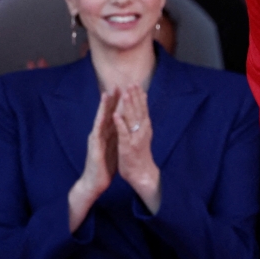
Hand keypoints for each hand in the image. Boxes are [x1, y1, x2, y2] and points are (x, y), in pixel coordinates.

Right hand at [68, 90, 118, 232]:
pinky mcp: (94, 148)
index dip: (120, 103)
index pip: (114, 115)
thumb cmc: (104, 166)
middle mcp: (100, 134)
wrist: (95, 182)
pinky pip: (98, 134)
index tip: (126, 90)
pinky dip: (100, 124)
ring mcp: (96, 140)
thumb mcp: (114, 147)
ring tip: (106, 94)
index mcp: (107, 134)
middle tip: (117, 84)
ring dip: (103, 107)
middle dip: (112, 100)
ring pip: (100, 120)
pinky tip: (103, 116)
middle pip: (107, 114)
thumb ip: (117, 136)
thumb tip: (124, 126)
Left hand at [114, 85, 161, 212]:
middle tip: (132, 83)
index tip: (136, 85)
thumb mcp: (141, 137)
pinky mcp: (128, 147)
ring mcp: (135, 139)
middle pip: (138, 111)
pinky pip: (123, 134)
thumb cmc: (140, 156)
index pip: (142, 109)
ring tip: (125, 94)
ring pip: (132, 120)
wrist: (142, 174)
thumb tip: (141, 111)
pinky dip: (119, 123)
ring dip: (129, 106)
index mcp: (144, 128)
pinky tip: (115, 115)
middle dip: (135, 97)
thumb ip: (140, 124)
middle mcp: (142, 131)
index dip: (139, 97)